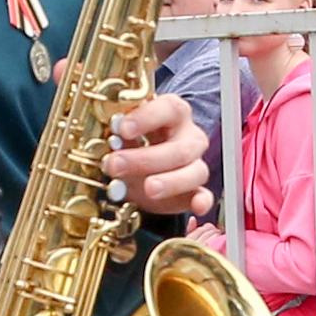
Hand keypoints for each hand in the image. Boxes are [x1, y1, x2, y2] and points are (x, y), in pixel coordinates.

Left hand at [105, 87, 209, 215]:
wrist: (137, 167)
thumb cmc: (132, 141)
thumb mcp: (122, 134)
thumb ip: (118, 133)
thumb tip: (111, 136)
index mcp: (173, 113)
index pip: (168, 109)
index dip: (147, 118)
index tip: (123, 128)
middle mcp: (189, 136)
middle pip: (179, 148)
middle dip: (145, 159)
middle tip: (116, 165)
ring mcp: (195, 163)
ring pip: (195, 172)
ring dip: (170, 182)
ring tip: (149, 188)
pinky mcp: (195, 190)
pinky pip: (205, 195)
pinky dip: (202, 201)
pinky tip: (197, 207)